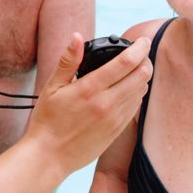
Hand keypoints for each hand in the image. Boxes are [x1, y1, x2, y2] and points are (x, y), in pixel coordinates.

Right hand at [25, 33, 152, 173]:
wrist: (49, 156)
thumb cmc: (47, 121)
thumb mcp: (52, 88)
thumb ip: (68, 61)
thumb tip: (76, 36)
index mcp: (90, 89)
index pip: (125, 63)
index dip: (139, 48)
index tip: (143, 40)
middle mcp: (106, 103)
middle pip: (141, 76)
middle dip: (145, 60)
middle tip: (141, 53)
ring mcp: (114, 119)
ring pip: (142, 91)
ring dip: (143, 76)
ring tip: (135, 68)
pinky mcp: (117, 131)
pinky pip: (136, 107)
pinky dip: (137, 93)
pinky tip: (129, 89)